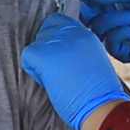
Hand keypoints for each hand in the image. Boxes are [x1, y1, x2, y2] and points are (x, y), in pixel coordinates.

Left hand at [18, 12, 129, 129]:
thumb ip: (77, 48)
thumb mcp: (93, 58)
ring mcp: (58, 43)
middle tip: (59, 71)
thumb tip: (60, 50)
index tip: (60, 57)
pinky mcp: (45, 56)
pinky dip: (33, 70)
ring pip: (35, 44)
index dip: (53, 38)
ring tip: (56, 78)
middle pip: (44, 31)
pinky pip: (27, 57)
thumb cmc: (98, 93)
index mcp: (85, 33)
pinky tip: (47, 82)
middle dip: (46, 50)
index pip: (58, 21)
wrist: (102, 107)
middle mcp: (72, 33)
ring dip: (40, 62)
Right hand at [81, 0, 129, 73]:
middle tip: (124, 7)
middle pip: (90, 17)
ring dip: (119, 19)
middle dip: (106, 10)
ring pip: (99, 27)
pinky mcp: (120, 52)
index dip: (86, 3)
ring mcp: (113, 39)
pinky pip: (110, 41)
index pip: (89, 7)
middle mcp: (110, 24)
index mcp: (112, 8)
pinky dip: (125, 32)